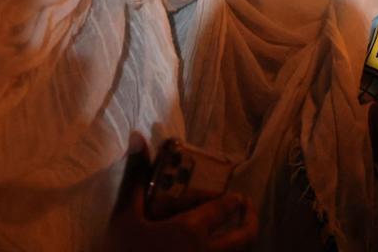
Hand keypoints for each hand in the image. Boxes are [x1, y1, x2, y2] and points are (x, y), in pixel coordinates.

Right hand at [98, 138, 257, 251]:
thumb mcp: (125, 216)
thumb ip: (136, 177)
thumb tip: (138, 136)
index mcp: (191, 231)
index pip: (223, 210)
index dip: (234, 201)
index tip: (239, 195)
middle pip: (246, 237)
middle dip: (252, 220)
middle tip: (248, 209)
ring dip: (242, 242)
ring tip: (235, 231)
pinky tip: (215, 248)